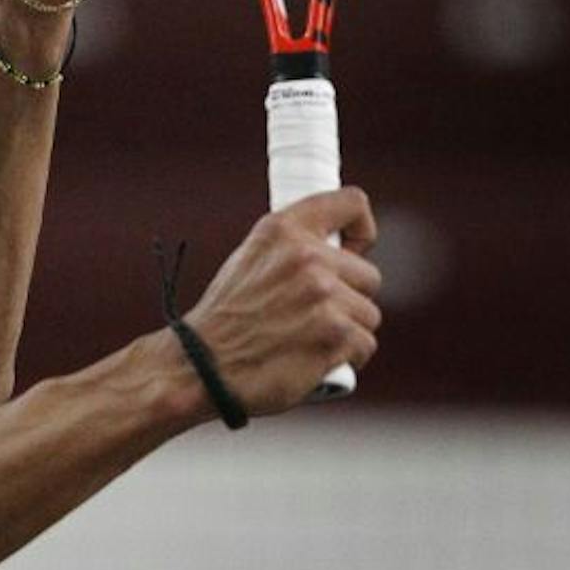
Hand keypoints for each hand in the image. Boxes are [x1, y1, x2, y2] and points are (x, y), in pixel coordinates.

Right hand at [185, 188, 381, 416]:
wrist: (201, 367)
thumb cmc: (225, 320)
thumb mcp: (249, 258)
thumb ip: (291, 247)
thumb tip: (336, 251)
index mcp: (283, 230)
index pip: (352, 203)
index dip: (361, 230)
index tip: (354, 251)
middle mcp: (306, 257)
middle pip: (368, 275)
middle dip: (350, 298)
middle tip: (316, 314)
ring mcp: (323, 296)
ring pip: (368, 314)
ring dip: (348, 331)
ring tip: (310, 339)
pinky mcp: (335, 334)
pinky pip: (365, 344)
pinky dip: (347, 357)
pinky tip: (318, 359)